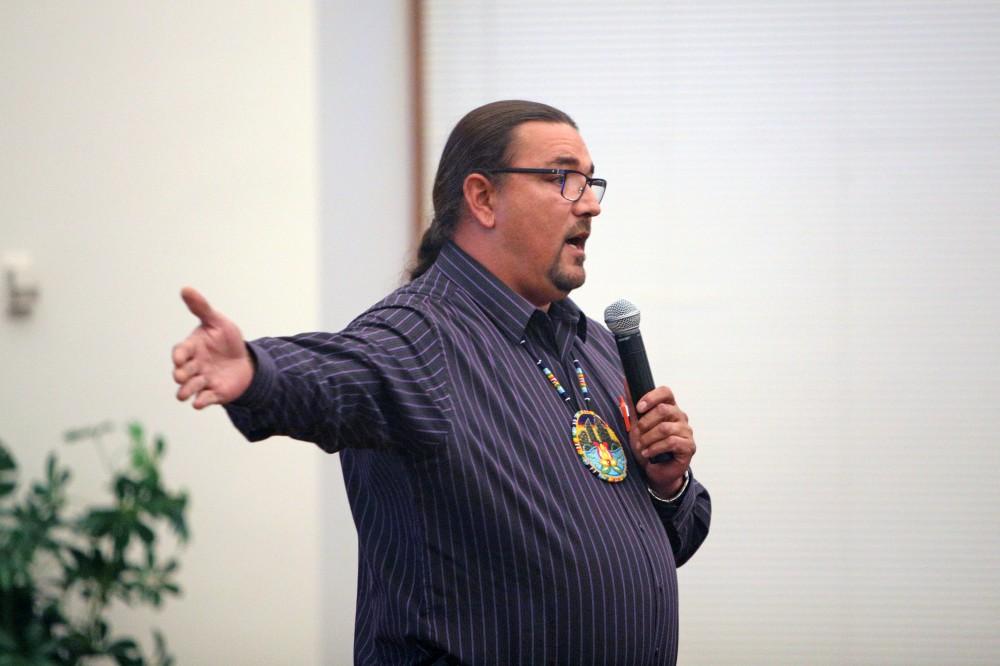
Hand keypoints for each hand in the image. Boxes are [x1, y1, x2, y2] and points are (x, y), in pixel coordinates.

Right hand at [172, 287, 253, 408]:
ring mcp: (202, 380)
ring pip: (188, 389)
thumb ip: (201, 308)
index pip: (180, 352)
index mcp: (192, 348)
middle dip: (180, 374)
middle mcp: (193, 366)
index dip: (178, 355)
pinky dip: (200, 402)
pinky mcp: (213, 393)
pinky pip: (204, 399)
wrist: (245, 361)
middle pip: (181, 373)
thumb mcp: (217, 321)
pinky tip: (199, 402)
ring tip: (187, 393)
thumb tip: (185, 288)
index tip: (180, 358)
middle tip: (183, 375)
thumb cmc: (227, 340)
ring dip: (186, 390)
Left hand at [629, 386, 695, 497]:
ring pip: (665, 428)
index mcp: (669, 408)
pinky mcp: (689, 446)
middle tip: (638, 433)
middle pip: (663, 409)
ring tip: (642, 446)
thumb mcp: (636, 424)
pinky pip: (671, 442)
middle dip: (645, 423)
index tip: (639, 408)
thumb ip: (633, 404)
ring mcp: (686, 431)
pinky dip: (655, 448)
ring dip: (648, 438)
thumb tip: (627, 381)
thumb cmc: (647, 446)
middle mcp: (680, 417)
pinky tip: (648, 453)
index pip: (666, 392)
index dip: (651, 397)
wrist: (655, 471)